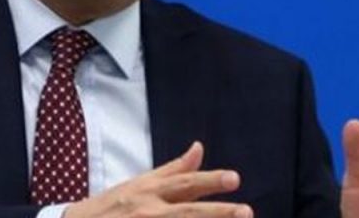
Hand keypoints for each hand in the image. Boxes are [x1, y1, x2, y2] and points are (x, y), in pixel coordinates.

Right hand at [64, 142, 251, 217]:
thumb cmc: (113, 205)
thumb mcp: (141, 183)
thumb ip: (174, 169)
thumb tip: (200, 148)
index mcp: (149, 191)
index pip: (184, 184)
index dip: (210, 181)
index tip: (235, 179)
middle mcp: (147, 211)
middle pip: (187, 212)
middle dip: (218, 212)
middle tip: (246, 211)